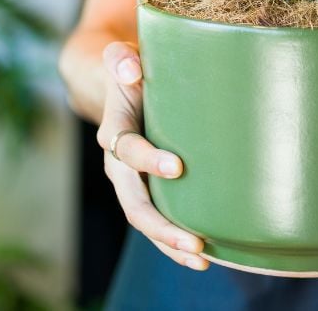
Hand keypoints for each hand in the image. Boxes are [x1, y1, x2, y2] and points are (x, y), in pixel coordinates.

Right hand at [97, 41, 207, 270]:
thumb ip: (122, 58)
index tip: (178, 167)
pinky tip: (203, 258)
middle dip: (162, 225)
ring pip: (144, 220)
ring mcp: (131, 182)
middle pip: (134, 202)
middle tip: (195, 240)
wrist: (121, 84)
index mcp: (114, 129)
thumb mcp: (123, 57)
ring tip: (202, 259)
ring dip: (170, 244)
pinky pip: (156, 223)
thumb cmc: (132, 69)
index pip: (126, 149)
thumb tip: (131, 67)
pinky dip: (174, 243)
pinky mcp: (148, 190)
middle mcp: (118, 163)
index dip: (148, 160)